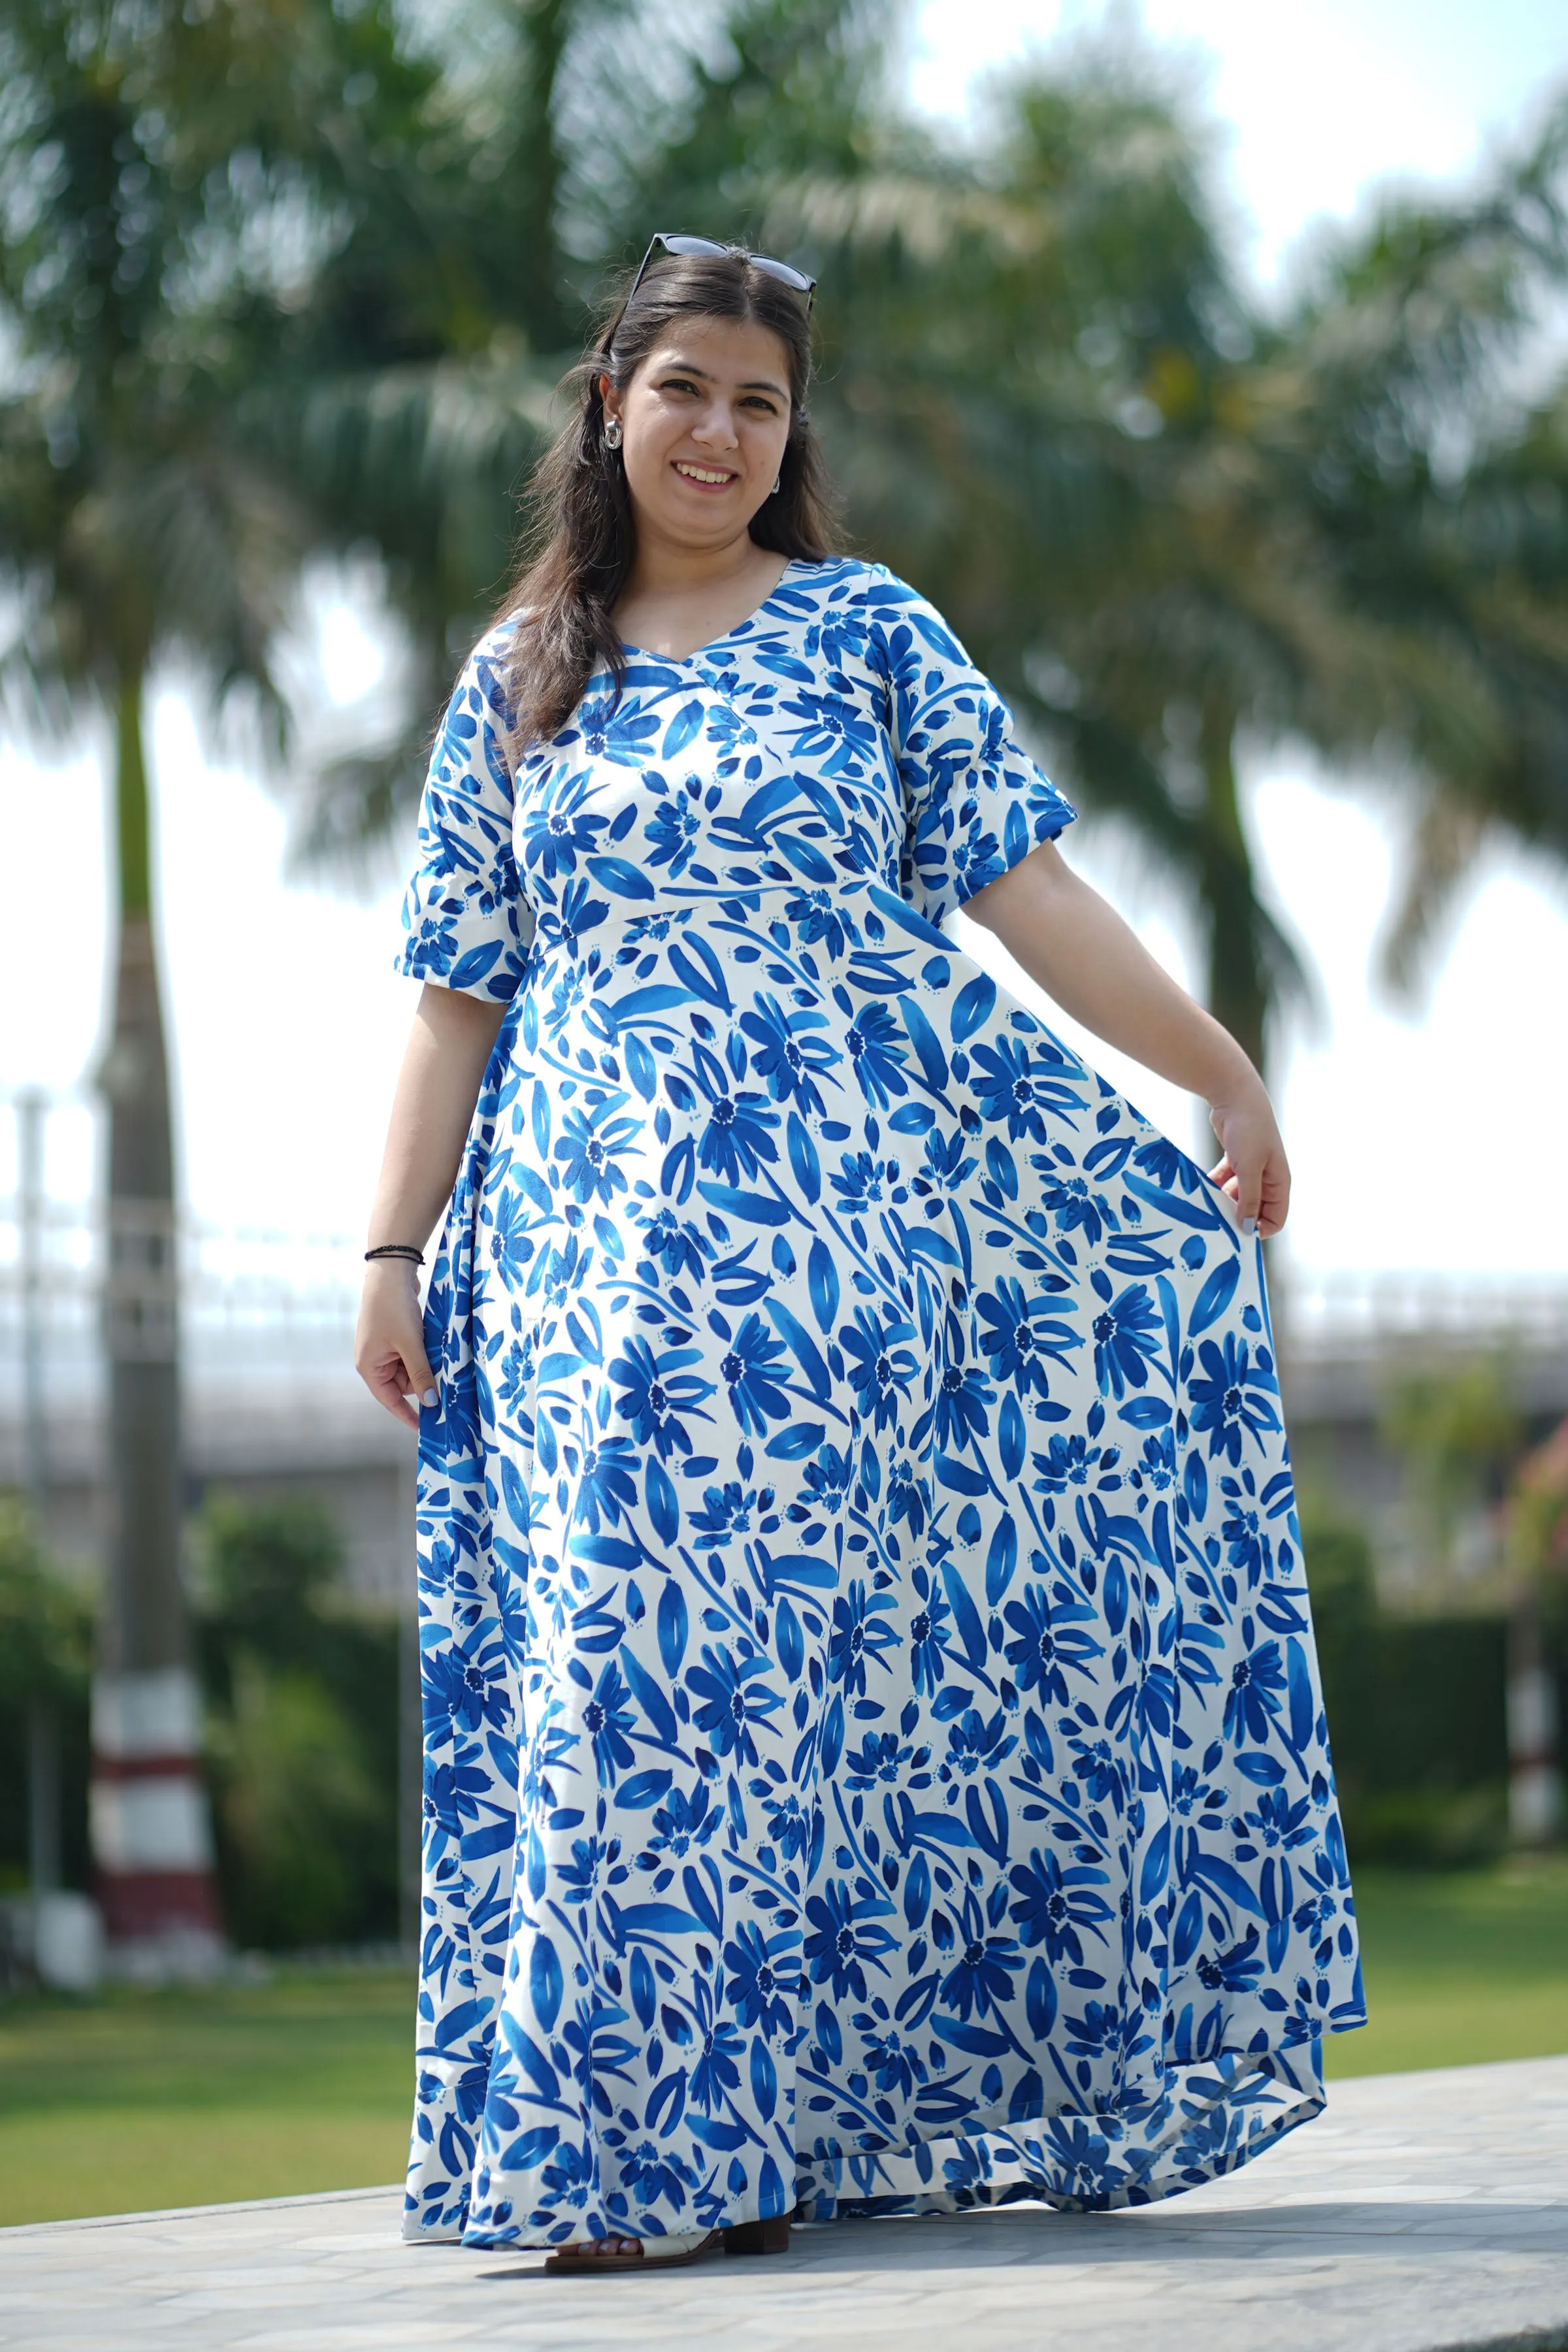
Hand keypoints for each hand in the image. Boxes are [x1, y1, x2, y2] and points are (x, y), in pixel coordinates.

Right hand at [355, 1257, 435, 1429]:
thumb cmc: (392, 1309)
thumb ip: (421, 1373)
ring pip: (412, 1368)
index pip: (390, 1401)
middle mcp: (375, 1361)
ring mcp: (386, 1348)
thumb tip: (431, 1402)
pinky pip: (414, 1354)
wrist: (391, 1272)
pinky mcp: (397, 1336)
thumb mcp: (409, 1344)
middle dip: (424, 1382)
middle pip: (404, 1384)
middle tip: (446, 1381)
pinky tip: (436, 1347)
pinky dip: (425, 1353)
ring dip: (427, 1365)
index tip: (425, 1428)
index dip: (408, 1415)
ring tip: (440, 1357)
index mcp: (369, 1367)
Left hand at [1208, 1082, 1290, 1238]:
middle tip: (1215, 1224)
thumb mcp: (1249, 1168)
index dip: (1260, 1230)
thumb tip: (1248, 1229)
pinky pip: (1225, 1182)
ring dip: (1223, 1202)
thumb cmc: (1249, 1131)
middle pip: (1255, 1209)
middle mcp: (1268, 1178)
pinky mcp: (1235, 1160)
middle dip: (1237, 1217)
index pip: (1276, 1218)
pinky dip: (1215, 1187)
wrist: (1235, 1096)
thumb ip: (1249, 1199)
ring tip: (1206, 1207)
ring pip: (1237, 1196)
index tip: (1237, 1236)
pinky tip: (1201, 1190)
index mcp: (1279, 1181)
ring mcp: (1251, 1169)